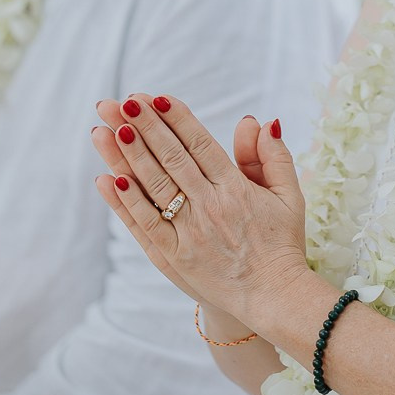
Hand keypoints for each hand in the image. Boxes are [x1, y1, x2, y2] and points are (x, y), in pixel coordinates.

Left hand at [90, 93, 315, 326]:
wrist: (273, 297)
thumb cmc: (281, 244)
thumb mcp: (289, 196)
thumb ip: (273, 157)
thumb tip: (258, 121)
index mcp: (237, 189)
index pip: (200, 145)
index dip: (176, 119)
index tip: (155, 97)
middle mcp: (210, 208)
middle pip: (170, 159)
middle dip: (143, 127)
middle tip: (119, 102)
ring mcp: (189, 234)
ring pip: (153, 188)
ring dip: (126, 156)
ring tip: (105, 129)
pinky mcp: (173, 258)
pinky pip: (145, 225)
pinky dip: (125, 202)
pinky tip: (108, 179)